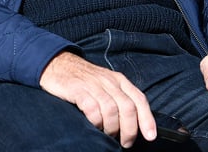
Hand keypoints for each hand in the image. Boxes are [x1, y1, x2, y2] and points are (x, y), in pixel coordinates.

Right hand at [39, 51, 157, 147]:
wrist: (57, 64)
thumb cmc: (83, 80)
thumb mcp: (105, 84)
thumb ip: (119, 99)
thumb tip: (133, 124)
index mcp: (119, 80)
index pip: (139, 100)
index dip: (147, 120)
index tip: (150, 136)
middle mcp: (109, 81)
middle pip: (128, 108)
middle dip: (129, 130)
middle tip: (125, 142)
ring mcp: (93, 84)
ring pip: (112, 110)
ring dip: (111, 128)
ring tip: (107, 135)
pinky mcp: (77, 89)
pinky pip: (92, 108)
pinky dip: (96, 121)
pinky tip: (93, 125)